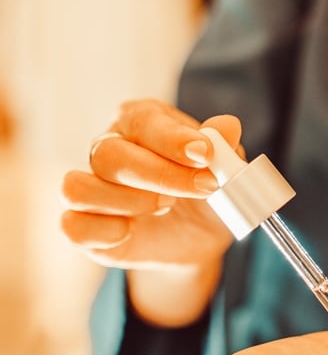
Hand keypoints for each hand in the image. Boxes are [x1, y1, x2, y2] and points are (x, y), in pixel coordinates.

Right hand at [61, 99, 240, 269]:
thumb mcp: (223, 167)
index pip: (143, 121)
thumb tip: (227, 127)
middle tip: (202, 189)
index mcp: (140, 122)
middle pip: (108, 155)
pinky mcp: (85, 226)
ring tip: (166, 208)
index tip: (205, 154)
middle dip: (160, 175)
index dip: (173, 139)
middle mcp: (108, 149)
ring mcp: (92, 188)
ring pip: (78, 189)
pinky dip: (105, 232)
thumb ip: (223, 145)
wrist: (197, 234)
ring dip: (127, 202)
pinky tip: (133, 231)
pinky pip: (73, 226)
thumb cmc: (204, 189)